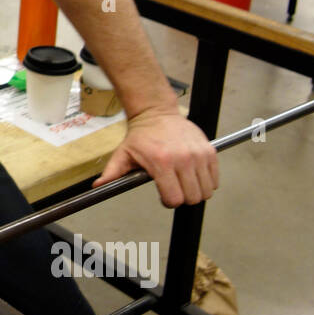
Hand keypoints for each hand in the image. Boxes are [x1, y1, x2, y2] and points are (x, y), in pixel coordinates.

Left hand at [93, 106, 218, 206]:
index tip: (165, 195)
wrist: (156, 113)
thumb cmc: (141, 136)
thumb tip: (97, 187)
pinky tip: (194, 174)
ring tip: (184, 182)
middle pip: (192, 197)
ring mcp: (198, 155)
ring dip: (196, 191)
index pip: (174, 199)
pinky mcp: (209, 150)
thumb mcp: (123, 154)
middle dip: (183, 198)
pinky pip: (215, 178)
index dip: (169, 201)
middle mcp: (182, 159)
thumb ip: (112, 173)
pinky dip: (207, 181)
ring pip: (206, 190)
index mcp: (161, 163)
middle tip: (175, 189)